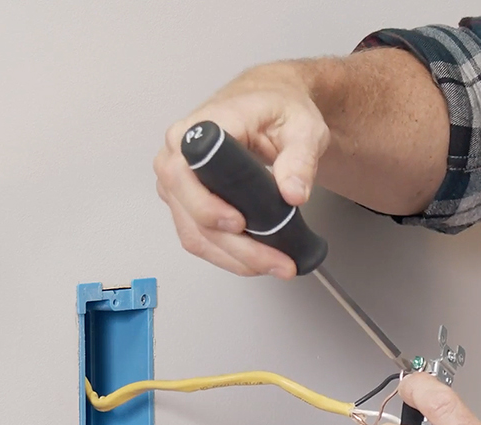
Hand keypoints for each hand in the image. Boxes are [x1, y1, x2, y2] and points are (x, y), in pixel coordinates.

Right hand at [153, 62, 329, 278]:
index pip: (186, 171)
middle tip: (274, 260)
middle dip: (235, 246)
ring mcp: (178, 179)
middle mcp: (178, 152)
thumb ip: (300, 158)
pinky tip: (254, 260)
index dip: (206, 204)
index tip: (238, 223)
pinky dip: (226, 255)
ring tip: (274, 265)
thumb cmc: (278, 108)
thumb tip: (293, 192)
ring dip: (234, 258)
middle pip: (191, 211)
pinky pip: (197, 236)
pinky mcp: (185, 200)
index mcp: (201, 127)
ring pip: (194, 232)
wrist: (270, 104)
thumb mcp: (303, 126)